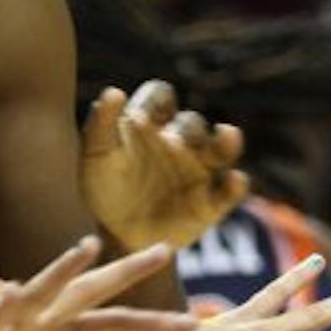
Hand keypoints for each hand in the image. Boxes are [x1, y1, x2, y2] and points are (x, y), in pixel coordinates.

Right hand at [0, 237, 195, 330]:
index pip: (114, 326)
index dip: (151, 322)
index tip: (193, 323)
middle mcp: (38, 326)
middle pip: (91, 295)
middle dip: (126, 274)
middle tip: (165, 251)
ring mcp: (7, 329)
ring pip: (41, 293)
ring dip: (62, 271)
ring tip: (87, 249)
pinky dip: (3, 309)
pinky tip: (14, 293)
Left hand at [80, 81, 248, 251]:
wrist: (116, 238)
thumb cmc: (104, 191)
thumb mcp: (94, 159)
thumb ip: (99, 126)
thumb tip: (112, 92)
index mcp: (150, 124)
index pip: (160, 97)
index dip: (157, 100)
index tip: (144, 116)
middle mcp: (179, 142)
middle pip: (192, 124)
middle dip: (187, 130)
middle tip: (171, 145)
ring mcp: (198, 170)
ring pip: (222, 147)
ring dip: (226, 142)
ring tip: (225, 137)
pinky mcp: (210, 202)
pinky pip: (231, 189)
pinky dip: (236, 184)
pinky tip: (233, 181)